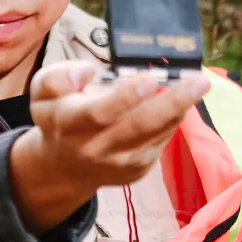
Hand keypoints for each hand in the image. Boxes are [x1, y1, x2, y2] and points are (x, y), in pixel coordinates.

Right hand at [9, 62, 210, 231]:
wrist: (65, 165)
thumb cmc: (59, 116)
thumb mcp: (43, 91)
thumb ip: (58, 77)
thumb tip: (87, 72)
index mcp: (71, 124)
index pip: (101, 113)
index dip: (126, 96)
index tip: (150, 78)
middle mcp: (97, 148)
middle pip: (139, 126)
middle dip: (172, 102)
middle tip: (199, 81)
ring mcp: (120, 163)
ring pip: (157, 134)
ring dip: (180, 109)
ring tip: (198, 85)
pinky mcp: (138, 169)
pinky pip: (161, 140)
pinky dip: (173, 119)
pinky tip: (180, 101)